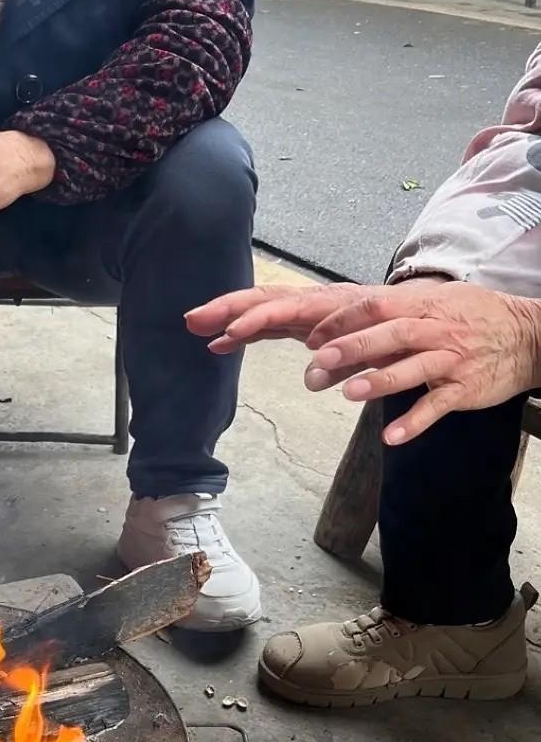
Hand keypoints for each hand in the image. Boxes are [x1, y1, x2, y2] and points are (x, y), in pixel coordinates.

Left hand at [188, 278, 540, 443]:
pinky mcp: (461, 385)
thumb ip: (341, 329)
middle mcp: (413, 322)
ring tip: (345, 393)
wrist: (522, 333)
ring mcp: (439, 352)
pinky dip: (414, 419)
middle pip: (369, 325)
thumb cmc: (444, 323)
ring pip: (404, 361)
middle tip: (300, 363)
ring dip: (373, 377)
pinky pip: (435, 403)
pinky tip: (390, 438)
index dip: (282, 315)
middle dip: (333, 343)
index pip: (331, 303)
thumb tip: (287, 336)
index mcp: (389, 305)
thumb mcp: (393, 318)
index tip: (230, 331)